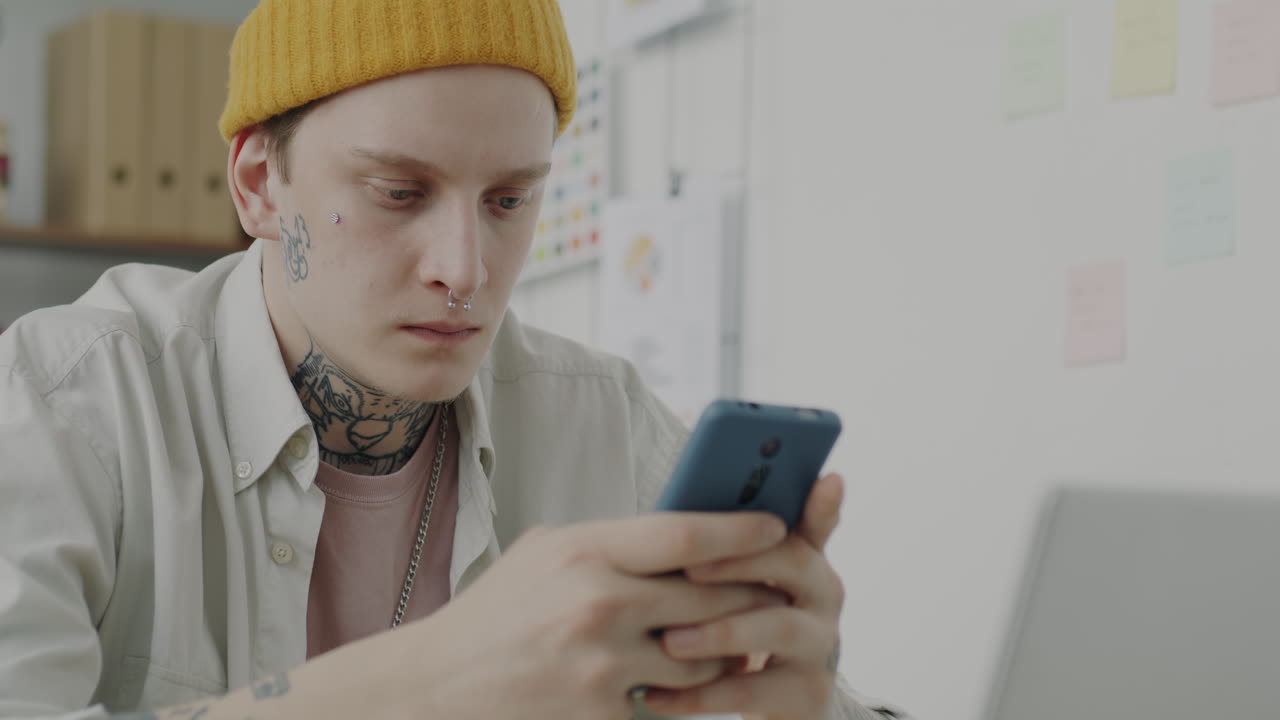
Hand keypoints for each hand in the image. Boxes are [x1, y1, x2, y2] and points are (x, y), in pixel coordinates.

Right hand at [370, 511, 790, 719]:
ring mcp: (603, 666)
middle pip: (712, 597)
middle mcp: (599, 604)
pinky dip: (687, 692)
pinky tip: (686, 681)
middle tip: (777, 588)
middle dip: (752, 594)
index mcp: (584, 551)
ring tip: (736, 638)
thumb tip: (686, 536)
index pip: (686, 534)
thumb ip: (612, 544)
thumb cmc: (496, 614)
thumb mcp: (545, 554)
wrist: (437, 686)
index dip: (741, 530)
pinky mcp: (605, 716)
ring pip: (705, 655)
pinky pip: (674, 703)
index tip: (777, 526)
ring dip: (728, 649)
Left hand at [641, 473, 846, 719]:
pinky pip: (753, 691)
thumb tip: (675, 509)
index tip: (814, 482)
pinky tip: (657, 694)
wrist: (761, 698)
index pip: (809, 518)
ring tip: (670, 641)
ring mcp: (820, 643)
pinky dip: (701, 693)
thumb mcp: (731, 578)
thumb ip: (717, 543)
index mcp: (804, 555)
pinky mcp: (808, 693)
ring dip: (720, 632)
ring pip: (778, 627)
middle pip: (792, 561)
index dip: (809, 504)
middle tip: (688, 570)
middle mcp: (823, 593)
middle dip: (737, 563)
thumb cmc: (734, 621)